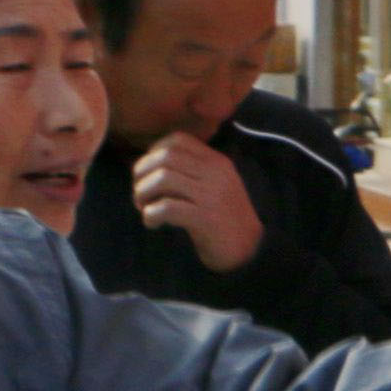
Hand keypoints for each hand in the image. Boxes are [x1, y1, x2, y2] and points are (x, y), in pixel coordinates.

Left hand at [131, 130, 265, 271]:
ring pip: (163, 179)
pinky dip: (151, 214)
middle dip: (142, 174)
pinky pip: (168, 208)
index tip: (148, 174)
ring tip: (144, 208)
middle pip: (165, 157)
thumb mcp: (212, 186)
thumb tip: (145, 164)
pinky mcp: (207, 219)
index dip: (153, 153)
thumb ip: (189, 172)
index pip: (178, 140)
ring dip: (143, 193)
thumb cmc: (222, 219)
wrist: (250, 250)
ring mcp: (212, 195)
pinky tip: (152, 223)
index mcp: (217, 162)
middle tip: (140, 194)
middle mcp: (216, 174)